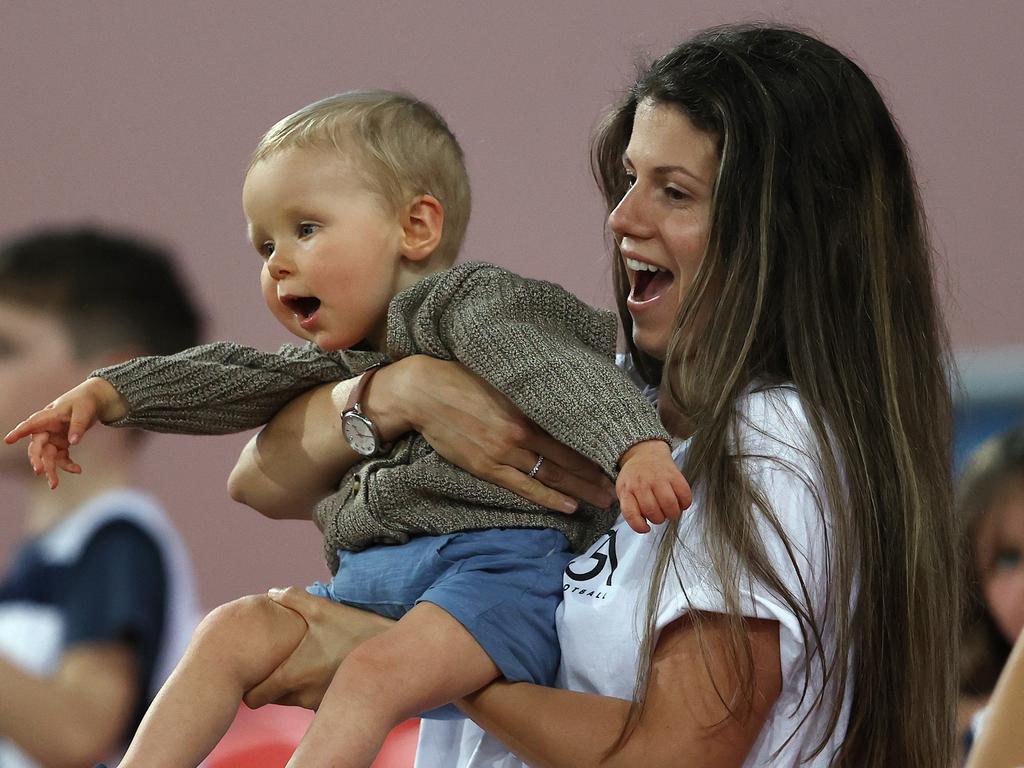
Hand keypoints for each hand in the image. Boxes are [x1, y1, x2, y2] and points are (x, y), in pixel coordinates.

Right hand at [3, 377, 127, 488]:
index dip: (20, 431)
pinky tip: (77, 470)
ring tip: (54, 485)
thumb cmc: (85, 402)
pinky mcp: (61, 444)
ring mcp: (53, 438)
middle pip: (37, 446)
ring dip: (51, 470)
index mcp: (49, 416)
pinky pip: (61, 458)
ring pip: (47, 457)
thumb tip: (73, 442)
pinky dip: (68, 465)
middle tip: (39, 471)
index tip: (8, 439)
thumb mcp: (84, 411)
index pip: (32, 423)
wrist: (93, 401)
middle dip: (37, 459)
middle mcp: (47, 429)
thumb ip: (78, 425)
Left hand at [243, 587, 394, 709]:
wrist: (391, 656)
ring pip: (292, 700)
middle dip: (270, 684)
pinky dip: (311, 690)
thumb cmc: (353, 631)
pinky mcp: (334, 704)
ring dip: (292, 686)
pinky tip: (322, 669)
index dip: (250, 687)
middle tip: (277, 662)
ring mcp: (318, 704)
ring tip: (303, 662)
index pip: (254, 699)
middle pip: (272, 699)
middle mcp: (301, 696)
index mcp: (292, 675)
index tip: (255, 672)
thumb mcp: (322, 608)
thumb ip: (292, 598)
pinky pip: (312, 701)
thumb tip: (271, 592)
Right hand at [378, 357, 615, 513]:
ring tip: (602, 500)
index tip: (615, 454)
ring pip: (551, 475)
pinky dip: (548, 497)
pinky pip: (523, 486)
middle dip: (594, 474)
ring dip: (579, 489)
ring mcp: (503, 452)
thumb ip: (528, 391)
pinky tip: (568, 505)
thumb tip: (556, 393)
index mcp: (527, 406)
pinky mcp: (486, 466)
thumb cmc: (461, 379)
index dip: (594, 446)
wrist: (423, 392)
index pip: (570, 431)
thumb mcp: (501, 378)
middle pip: (567, 457)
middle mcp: (521, 431)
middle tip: (619, 486)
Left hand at [616, 440, 691, 532]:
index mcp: (627, 490)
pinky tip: (680, 503)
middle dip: (659, 519)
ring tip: (671, 511)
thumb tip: (643, 526)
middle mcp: (642, 484)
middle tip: (660, 514)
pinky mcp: (674, 474)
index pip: (631, 513)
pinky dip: (685, 504)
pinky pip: (684, 494)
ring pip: (669, 505)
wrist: (644, 452)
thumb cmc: (635, 477)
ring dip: (672, 514)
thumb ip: (630, 508)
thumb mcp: (624, 490)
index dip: (639, 526)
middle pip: (653, 512)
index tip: (646, 528)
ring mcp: (658, 478)